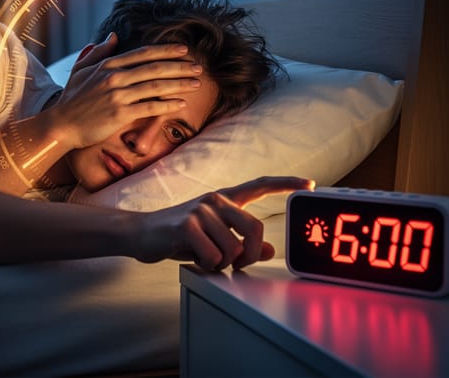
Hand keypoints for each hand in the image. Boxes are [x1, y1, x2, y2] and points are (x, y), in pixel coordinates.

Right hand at [50, 33, 203, 148]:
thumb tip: (113, 37)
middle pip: (155, 68)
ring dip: (179, 84)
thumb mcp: (81, 70)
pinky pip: (150, 107)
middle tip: (198, 67)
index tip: (184, 50)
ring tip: (196, 84)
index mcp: (108, 64)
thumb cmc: (71, 100)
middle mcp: (115, 77)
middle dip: (180, 66)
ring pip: (156, 86)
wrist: (61, 125)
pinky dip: (167, 105)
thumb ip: (97, 52)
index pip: (143, 54)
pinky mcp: (120, 114)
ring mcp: (118, 95)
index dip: (166, 51)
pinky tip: (181, 104)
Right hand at [130, 176, 314, 270]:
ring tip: (205, 257)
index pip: (259, 185)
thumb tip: (270, 250)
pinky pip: (213, 255)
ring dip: (222, 263)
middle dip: (250, 256)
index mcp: (224, 200)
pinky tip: (193, 256)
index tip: (308, 184)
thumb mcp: (213, 239)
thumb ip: (241, 241)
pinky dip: (207, 264)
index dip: (285, 184)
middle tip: (237, 265)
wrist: (140, 233)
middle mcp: (215, 200)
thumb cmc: (178, 237)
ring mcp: (201, 210)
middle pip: (255, 229)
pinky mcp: (187, 224)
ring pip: (234, 249)